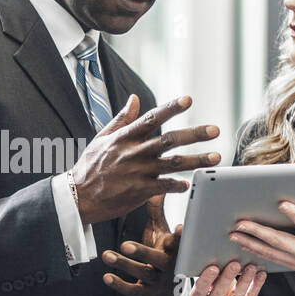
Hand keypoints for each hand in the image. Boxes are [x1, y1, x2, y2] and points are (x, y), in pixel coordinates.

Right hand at [69, 95, 219, 224]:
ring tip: (216, 157)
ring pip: (172, 163)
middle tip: (214, 129)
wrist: (78, 197)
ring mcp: (137, 172)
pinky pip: (163, 187)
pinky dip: (177, 185)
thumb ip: (121, 118)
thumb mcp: (102, 138)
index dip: (171, 108)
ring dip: (196, 160)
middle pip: (169, 140)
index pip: (152, 118)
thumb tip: (135, 98)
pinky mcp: (138, 191)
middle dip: (194, 134)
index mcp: (125, 137)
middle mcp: (134, 152)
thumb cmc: (90, 166)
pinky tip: (190, 184)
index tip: (188, 99)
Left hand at [102, 196, 181, 295]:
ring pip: (143, 274)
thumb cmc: (163, 254)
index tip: (179, 229)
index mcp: (176, 251)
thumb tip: (155, 188)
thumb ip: (157, 212)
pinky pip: (133, 291)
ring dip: (124, 265)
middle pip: (159, 260)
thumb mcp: (161, 234)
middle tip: (125, 245)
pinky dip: (119, 284)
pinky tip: (106, 277)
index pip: (180, 244)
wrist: (167, 291)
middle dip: (143, 252)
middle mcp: (170, 268)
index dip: (180, 238)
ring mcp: (159, 283)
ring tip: (107, 255)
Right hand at [190, 261, 267, 295]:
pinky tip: (260, 274)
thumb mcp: (210, 284)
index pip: (199, 291)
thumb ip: (212, 275)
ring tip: (251, 267)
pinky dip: (256, 286)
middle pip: (218, 294)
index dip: (206, 280)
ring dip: (245, 280)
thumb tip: (221, 258)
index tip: (214, 268)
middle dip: (227, 278)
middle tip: (235, 264)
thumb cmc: (216, 290)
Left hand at [229, 198, 294, 295]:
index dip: (294, 214)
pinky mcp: (293, 265)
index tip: (282, 203)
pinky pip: (271, 259)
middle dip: (257, 231)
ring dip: (250, 243)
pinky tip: (244, 245)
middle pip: (278, 241)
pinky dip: (256, 252)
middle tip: (240, 223)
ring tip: (234, 234)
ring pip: (269, 252)